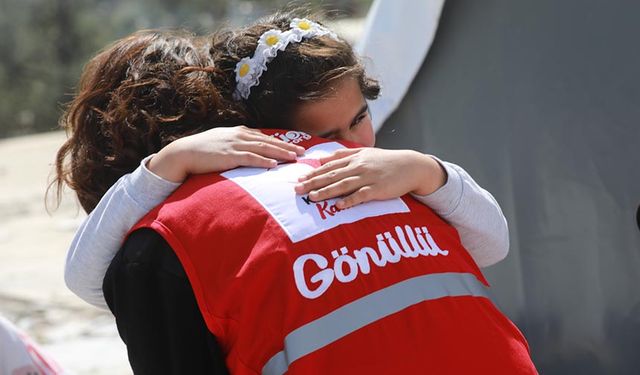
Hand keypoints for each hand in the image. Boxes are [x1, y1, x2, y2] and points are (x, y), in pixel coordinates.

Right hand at [148, 126, 304, 181]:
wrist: (184, 152)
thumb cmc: (202, 150)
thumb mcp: (222, 142)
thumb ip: (236, 144)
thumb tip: (247, 150)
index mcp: (239, 132)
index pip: (265, 137)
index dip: (281, 142)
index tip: (294, 147)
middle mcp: (239, 136)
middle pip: (269, 141)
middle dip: (287, 146)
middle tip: (302, 152)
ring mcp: (235, 145)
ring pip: (263, 148)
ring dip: (280, 153)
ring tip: (294, 158)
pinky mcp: (229, 156)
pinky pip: (250, 158)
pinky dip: (263, 160)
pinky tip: (274, 164)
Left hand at [294, 148, 446, 208]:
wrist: (411, 166)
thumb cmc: (386, 161)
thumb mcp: (364, 153)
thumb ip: (343, 156)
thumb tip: (321, 159)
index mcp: (354, 158)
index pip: (329, 166)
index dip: (313, 173)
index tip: (299, 178)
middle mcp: (358, 167)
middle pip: (332, 175)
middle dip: (313, 182)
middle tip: (297, 189)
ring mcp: (368, 178)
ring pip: (343, 185)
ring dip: (326, 192)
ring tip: (312, 197)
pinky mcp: (378, 189)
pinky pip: (361, 196)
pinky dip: (349, 201)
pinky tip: (338, 206)